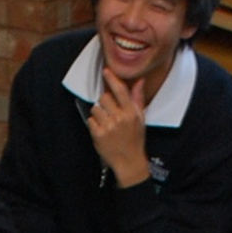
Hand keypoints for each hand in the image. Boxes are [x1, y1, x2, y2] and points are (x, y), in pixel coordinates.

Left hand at [87, 69, 151, 185]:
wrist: (129, 161)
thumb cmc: (135, 139)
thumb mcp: (140, 118)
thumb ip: (138, 98)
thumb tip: (140, 81)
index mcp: (131, 113)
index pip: (120, 91)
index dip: (112, 79)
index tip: (106, 71)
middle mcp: (120, 118)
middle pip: (104, 98)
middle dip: (105, 103)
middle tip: (110, 112)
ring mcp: (109, 127)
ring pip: (95, 109)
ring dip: (98, 114)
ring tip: (106, 123)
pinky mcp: (99, 135)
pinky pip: (90, 120)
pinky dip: (94, 124)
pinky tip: (102, 130)